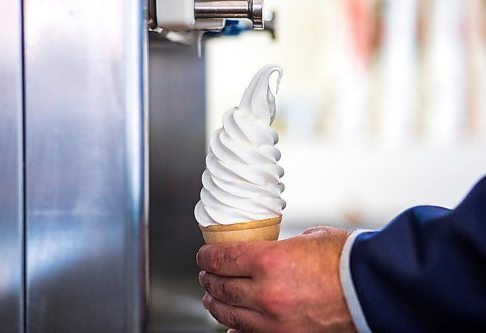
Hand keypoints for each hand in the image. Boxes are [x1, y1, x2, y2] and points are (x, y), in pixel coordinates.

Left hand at [197, 226, 355, 332]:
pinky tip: (231, 325)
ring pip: (230, 315)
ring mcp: (275, 320)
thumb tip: (270, 252)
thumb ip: (282, 247)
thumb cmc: (346, 258)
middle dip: (208, 279)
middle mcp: (266, 293)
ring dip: (216, 305)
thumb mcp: (308, 238)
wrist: (375, 288)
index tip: (203, 255)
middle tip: (206, 274)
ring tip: (211, 298)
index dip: (206, 256)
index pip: (222, 258)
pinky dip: (236, 329)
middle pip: (221, 288)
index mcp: (269, 261)